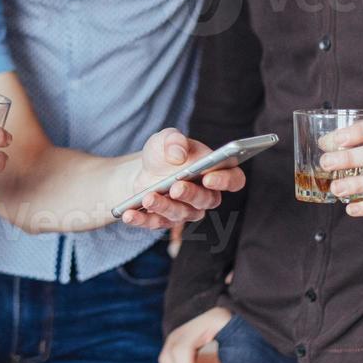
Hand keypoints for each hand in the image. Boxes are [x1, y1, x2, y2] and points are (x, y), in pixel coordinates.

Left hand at [120, 129, 246, 229]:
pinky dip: (141, 219)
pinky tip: (129, 214)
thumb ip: (174, 140)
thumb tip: (178, 155)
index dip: (225, 181)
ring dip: (164, 206)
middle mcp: (205, 195)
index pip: (234, 180)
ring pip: (181, 214)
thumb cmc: (165, 152)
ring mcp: (186, 211)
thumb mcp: (167, 138)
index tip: (209, 177)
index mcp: (216, 171)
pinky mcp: (165, 221)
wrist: (144, 168)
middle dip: (190, 194)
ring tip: (147, 197)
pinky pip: (156, 224)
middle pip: (206, 201)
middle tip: (176, 188)